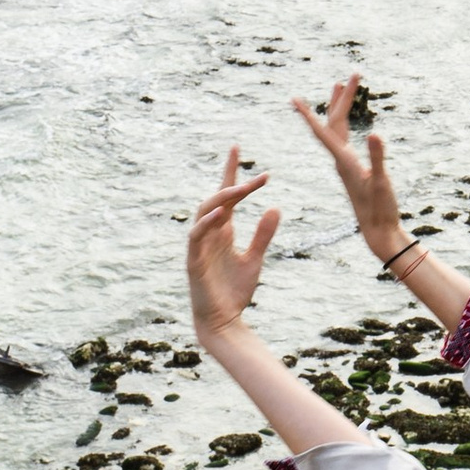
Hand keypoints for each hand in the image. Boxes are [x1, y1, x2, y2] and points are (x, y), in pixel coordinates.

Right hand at [187, 148, 280, 335]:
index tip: (237, 148)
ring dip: (222, 200)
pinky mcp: (194, 262)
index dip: (230, 172)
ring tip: (242, 189)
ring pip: (204, 214)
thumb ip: (263, 234)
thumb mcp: (255, 259)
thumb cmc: (235, 292)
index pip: (225, 196)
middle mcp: (209, 235)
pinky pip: (196, 237)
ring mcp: (200, 247)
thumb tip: (276, 207)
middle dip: (233, 184)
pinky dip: (207, 224)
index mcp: (222, 232)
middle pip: (216, 200)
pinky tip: (222, 214)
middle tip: (259, 178)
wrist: (223, 322)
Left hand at [291, 72, 405, 260]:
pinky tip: (347, 123)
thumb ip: (377, 158)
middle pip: (334, 123)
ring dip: (340, 107)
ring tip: (341, 88)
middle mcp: (341, 160)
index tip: (293, 98)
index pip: (323, 132)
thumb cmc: (380, 209)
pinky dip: (344, 123)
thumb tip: (375, 132)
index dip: (308, 114)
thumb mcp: (381, 182)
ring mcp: (346, 164)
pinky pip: (343, 139)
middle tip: (352, 75)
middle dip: (341, 98)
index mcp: (344, 161)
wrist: (378, 231)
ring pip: (337, 130)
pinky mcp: (353, 169)